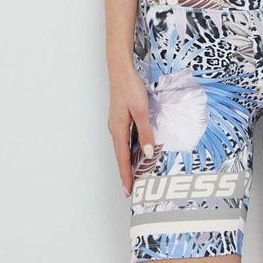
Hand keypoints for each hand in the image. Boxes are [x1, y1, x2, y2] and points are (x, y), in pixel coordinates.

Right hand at [107, 62, 154, 197]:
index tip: (128, 191)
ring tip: (135, 174)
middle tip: (132, 188)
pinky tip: (137, 151)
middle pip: (121, 156)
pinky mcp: (121, 118)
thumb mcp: (141, 111)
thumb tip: (147, 152)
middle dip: (126, 173)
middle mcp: (115, 129)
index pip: (123, 159)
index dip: (126, 175)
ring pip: (123, 148)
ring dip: (128, 162)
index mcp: (118, 130)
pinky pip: (125, 139)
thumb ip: (145, 132)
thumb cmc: (130, 88)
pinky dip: (130, 149)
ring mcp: (117, 123)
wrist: (121, 71)